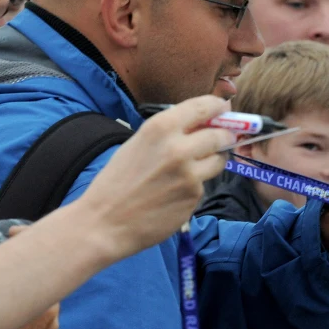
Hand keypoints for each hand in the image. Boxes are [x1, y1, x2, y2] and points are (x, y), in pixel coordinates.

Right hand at [78, 96, 232, 257]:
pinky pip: (203, 185)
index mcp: (160, 127)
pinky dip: (195, 186)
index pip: (204, 106)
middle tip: (223, 138)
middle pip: (220, 135)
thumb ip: (169, 132)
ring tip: (193, 168)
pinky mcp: (194, 196)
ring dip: (213, 161)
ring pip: (218, 161)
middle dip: (224, 136)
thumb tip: (200, 123)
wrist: (104, 222)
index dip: (219, 107)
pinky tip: (174, 193)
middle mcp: (179, 148)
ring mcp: (190, 174)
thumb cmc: (116, 182)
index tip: (224, 109)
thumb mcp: (138, 143)